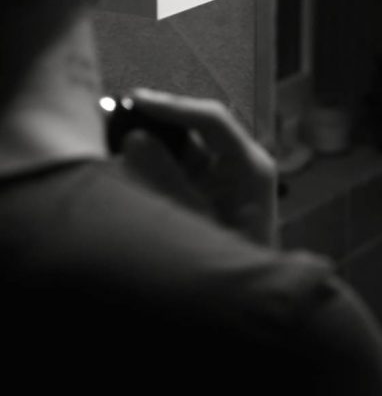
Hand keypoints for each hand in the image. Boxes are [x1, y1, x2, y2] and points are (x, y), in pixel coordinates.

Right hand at [120, 88, 278, 246]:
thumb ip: (167, 179)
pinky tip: (131, 163)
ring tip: (120, 140)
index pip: (213, 119)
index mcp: (251, 166)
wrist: (250, 294)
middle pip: (195, 126)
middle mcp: (241, 164)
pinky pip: (179, 163)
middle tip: (117, 117)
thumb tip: (136, 140)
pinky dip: (156, 162)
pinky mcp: (209, 186)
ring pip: (183, 144)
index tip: (136, 101)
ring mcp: (225, 174)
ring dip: (154, 142)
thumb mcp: (197, 221)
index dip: (174, 106)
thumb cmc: (232, 260)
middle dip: (158, 121)